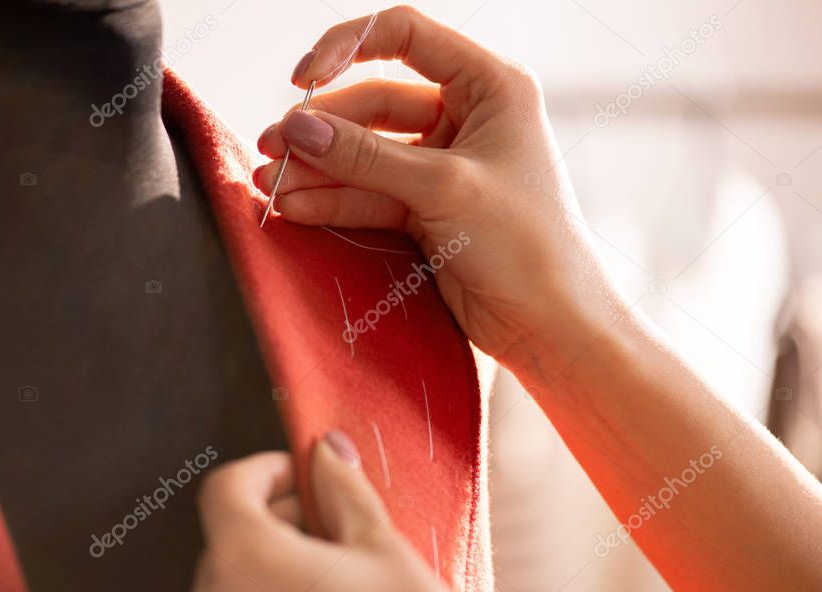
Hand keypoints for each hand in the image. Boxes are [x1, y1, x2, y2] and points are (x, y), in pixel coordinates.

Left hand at [181, 432, 519, 591]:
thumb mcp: (379, 543)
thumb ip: (339, 487)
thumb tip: (325, 450)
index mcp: (244, 560)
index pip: (224, 488)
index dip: (265, 471)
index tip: (302, 476)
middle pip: (228, 537)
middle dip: (276, 522)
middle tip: (333, 530)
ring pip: (230, 585)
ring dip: (270, 570)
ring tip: (331, 582)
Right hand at [256, 6, 626, 381]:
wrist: (551, 325)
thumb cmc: (527, 243)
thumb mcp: (443, 187)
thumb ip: (365, 157)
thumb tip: (298, 128)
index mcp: (491, 86)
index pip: (407, 36)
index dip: (347, 47)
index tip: (302, 81)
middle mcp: (467, 117)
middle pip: (375, 104)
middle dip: (323, 130)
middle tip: (274, 148)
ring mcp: (444, 166)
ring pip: (366, 155)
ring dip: (318, 169)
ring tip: (270, 184)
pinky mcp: (427, 209)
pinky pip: (370, 194)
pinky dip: (333, 200)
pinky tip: (295, 207)